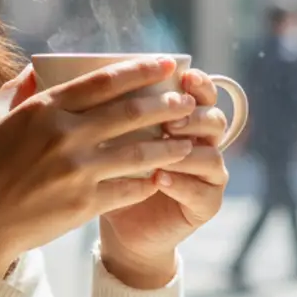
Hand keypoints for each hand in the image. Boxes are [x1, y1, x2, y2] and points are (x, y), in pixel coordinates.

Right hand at [0, 57, 198, 275]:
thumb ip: (14, 90)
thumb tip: (34, 65)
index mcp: (43, 110)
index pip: (103, 82)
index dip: (140, 70)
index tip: (166, 64)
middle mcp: (64, 136)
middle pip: (130, 113)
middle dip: (166, 104)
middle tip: (188, 101)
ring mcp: (77, 171)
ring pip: (138, 152)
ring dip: (168, 145)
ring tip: (188, 140)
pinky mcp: (84, 203)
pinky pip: (129, 188)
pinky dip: (148, 182)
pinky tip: (161, 177)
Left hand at [98, 68, 231, 287]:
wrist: (118, 221)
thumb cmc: (111, 171)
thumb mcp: (108, 137)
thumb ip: (112, 109)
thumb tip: (81, 75)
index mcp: (184, 118)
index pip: (200, 93)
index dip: (198, 83)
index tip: (182, 75)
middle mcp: (202, 142)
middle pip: (215, 119)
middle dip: (193, 116)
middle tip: (169, 119)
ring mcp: (208, 174)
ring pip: (212, 154)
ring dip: (188, 150)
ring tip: (165, 148)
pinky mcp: (207, 203)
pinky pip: (203, 190)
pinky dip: (182, 183)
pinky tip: (159, 179)